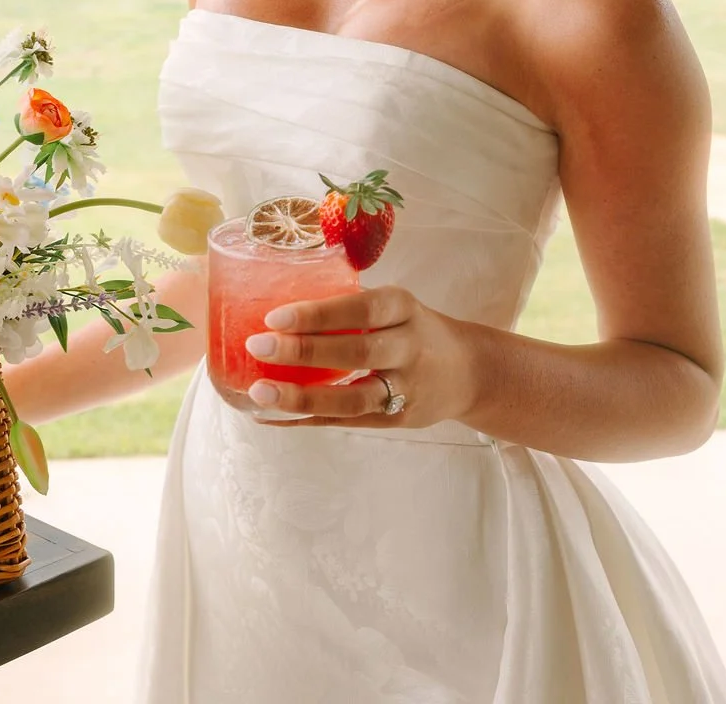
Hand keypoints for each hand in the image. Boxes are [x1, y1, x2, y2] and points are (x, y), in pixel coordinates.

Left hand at [244, 284, 476, 428]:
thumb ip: (351, 306)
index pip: (360, 310)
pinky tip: (271, 416)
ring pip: (352, 399)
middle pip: (355, 353)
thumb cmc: (413, 329)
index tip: (274, 317)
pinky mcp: (397, 420)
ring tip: (259, 393)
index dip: (318, 314)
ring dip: (302, 397)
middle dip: (303, 351)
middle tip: (257, 346)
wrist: (468, 371)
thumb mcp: (395, 305)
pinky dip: (307, 419)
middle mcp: (408, 348)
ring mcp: (405, 389)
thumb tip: (281, 302)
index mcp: (404, 308)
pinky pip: (347, 422)